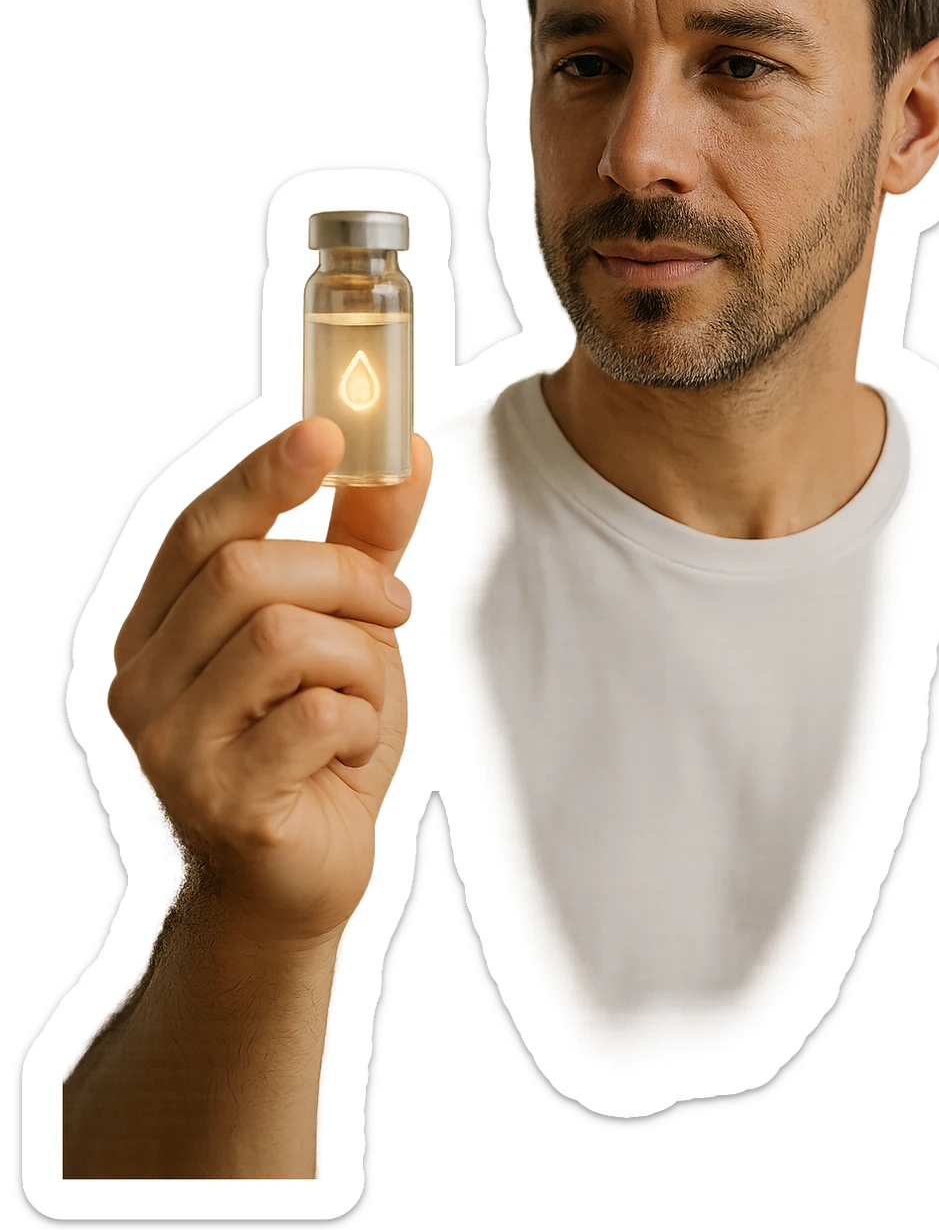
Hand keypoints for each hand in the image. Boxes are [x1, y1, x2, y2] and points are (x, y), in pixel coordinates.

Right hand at [107, 418, 432, 944]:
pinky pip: (318, 717)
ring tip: (365, 694)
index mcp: (158, 629)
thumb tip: (410, 448)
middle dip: (346, 576)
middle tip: (393, 606)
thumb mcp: (342, 634)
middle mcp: (144, 681)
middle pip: (246, 572)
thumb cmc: (309, 751)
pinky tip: (348, 753)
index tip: (328, 431)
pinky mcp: (222, 801)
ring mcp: (173, 746)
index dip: (263, 473)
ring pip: (285, 637)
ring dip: (359, 657)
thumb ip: (364, 543)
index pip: (199, 529)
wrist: (292, 890)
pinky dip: (361, 722)